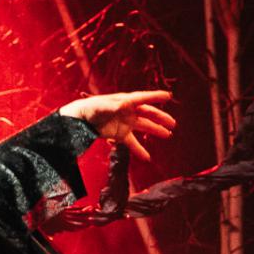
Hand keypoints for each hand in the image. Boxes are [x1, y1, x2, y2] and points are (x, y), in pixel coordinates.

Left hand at [59, 90, 175, 161]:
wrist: (80, 120)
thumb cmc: (91, 108)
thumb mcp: (102, 106)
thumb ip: (114, 106)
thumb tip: (125, 105)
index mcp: (125, 101)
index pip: (143, 98)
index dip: (156, 96)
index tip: (168, 96)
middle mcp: (128, 111)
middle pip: (148, 114)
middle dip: (160, 118)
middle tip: (173, 124)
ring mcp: (126, 123)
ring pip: (144, 127)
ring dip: (156, 130)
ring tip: (168, 135)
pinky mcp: (120, 134)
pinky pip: (132, 143)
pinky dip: (139, 150)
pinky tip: (147, 157)